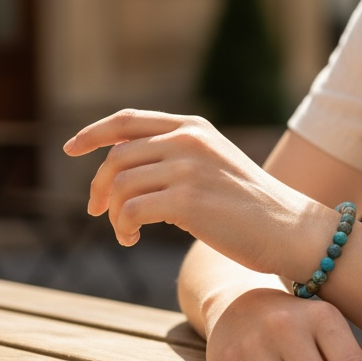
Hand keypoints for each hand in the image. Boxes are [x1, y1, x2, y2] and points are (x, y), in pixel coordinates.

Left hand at [64, 110, 305, 273]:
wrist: (290, 228)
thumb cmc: (253, 206)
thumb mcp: (214, 166)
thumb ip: (175, 157)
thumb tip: (121, 169)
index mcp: (194, 127)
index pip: (128, 121)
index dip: (93, 133)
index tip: (71, 149)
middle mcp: (189, 140)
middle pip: (116, 157)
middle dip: (98, 187)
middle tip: (95, 211)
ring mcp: (188, 169)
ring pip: (120, 186)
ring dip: (112, 213)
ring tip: (124, 232)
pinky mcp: (187, 201)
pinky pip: (131, 211)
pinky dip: (123, 228)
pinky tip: (132, 239)